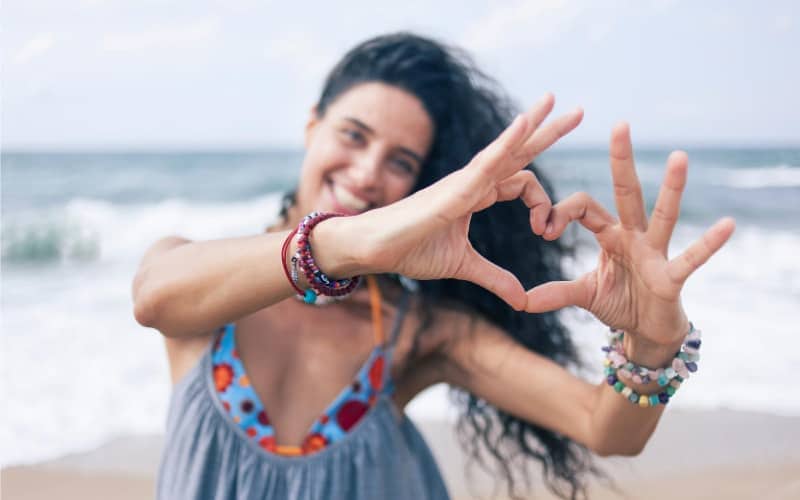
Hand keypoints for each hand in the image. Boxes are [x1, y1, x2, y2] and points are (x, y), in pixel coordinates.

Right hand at [354, 93, 582, 310]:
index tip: (545, 231)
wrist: (374, 249)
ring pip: (504, 149)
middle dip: (548, 131)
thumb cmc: (410, 249)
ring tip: (554, 100)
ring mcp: (462, 181)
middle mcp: (472, 181)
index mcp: (476, 195)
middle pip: (518, 151)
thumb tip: (522, 300)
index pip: (521, 182)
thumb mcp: (463, 266)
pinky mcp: (452, 190)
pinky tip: (525, 124)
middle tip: (579, 111)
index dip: (542, 204)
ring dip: (533, 125)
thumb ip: (495, 278)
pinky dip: (506, 143)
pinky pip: (485, 163)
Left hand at [525, 123, 735, 345]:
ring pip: (663, 215)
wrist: (648, 330)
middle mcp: (634, 235)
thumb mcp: (584, 295)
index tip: (544, 231)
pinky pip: (691, 258)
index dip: (562, 213)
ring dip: (671, 188)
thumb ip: (556, 293)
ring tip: (679, 156)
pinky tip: (728, 224)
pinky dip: (708, 244)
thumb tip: (521, 301)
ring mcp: (656, 252)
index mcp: (609, 234)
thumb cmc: (620, 303)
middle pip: (627, 192)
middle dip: (622, 160)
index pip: (584, 207)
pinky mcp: (671, 276)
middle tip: (620, 124)